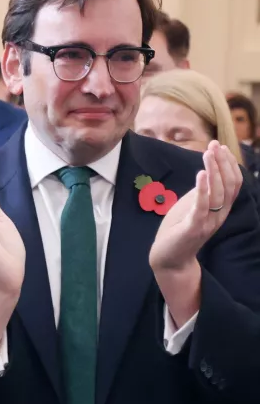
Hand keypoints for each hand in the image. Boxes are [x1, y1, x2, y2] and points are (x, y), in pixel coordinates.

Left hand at [149, 142, 241, 323]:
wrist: (169, 258)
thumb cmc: (178, 230)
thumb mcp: (191, 206)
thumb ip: (201, 192)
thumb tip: (206, 172)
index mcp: (220, 209)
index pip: (233, 184)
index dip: (229, 164)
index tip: (221, 147)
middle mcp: (219, 215)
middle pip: (229, 185)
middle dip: (223, 163)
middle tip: (215, 145)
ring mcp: (208, 222)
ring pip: (219, 193)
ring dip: (214, 171)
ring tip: (208, 154)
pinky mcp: (193, 227)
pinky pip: (202, 207)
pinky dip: (203, 189)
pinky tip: (201, 174)